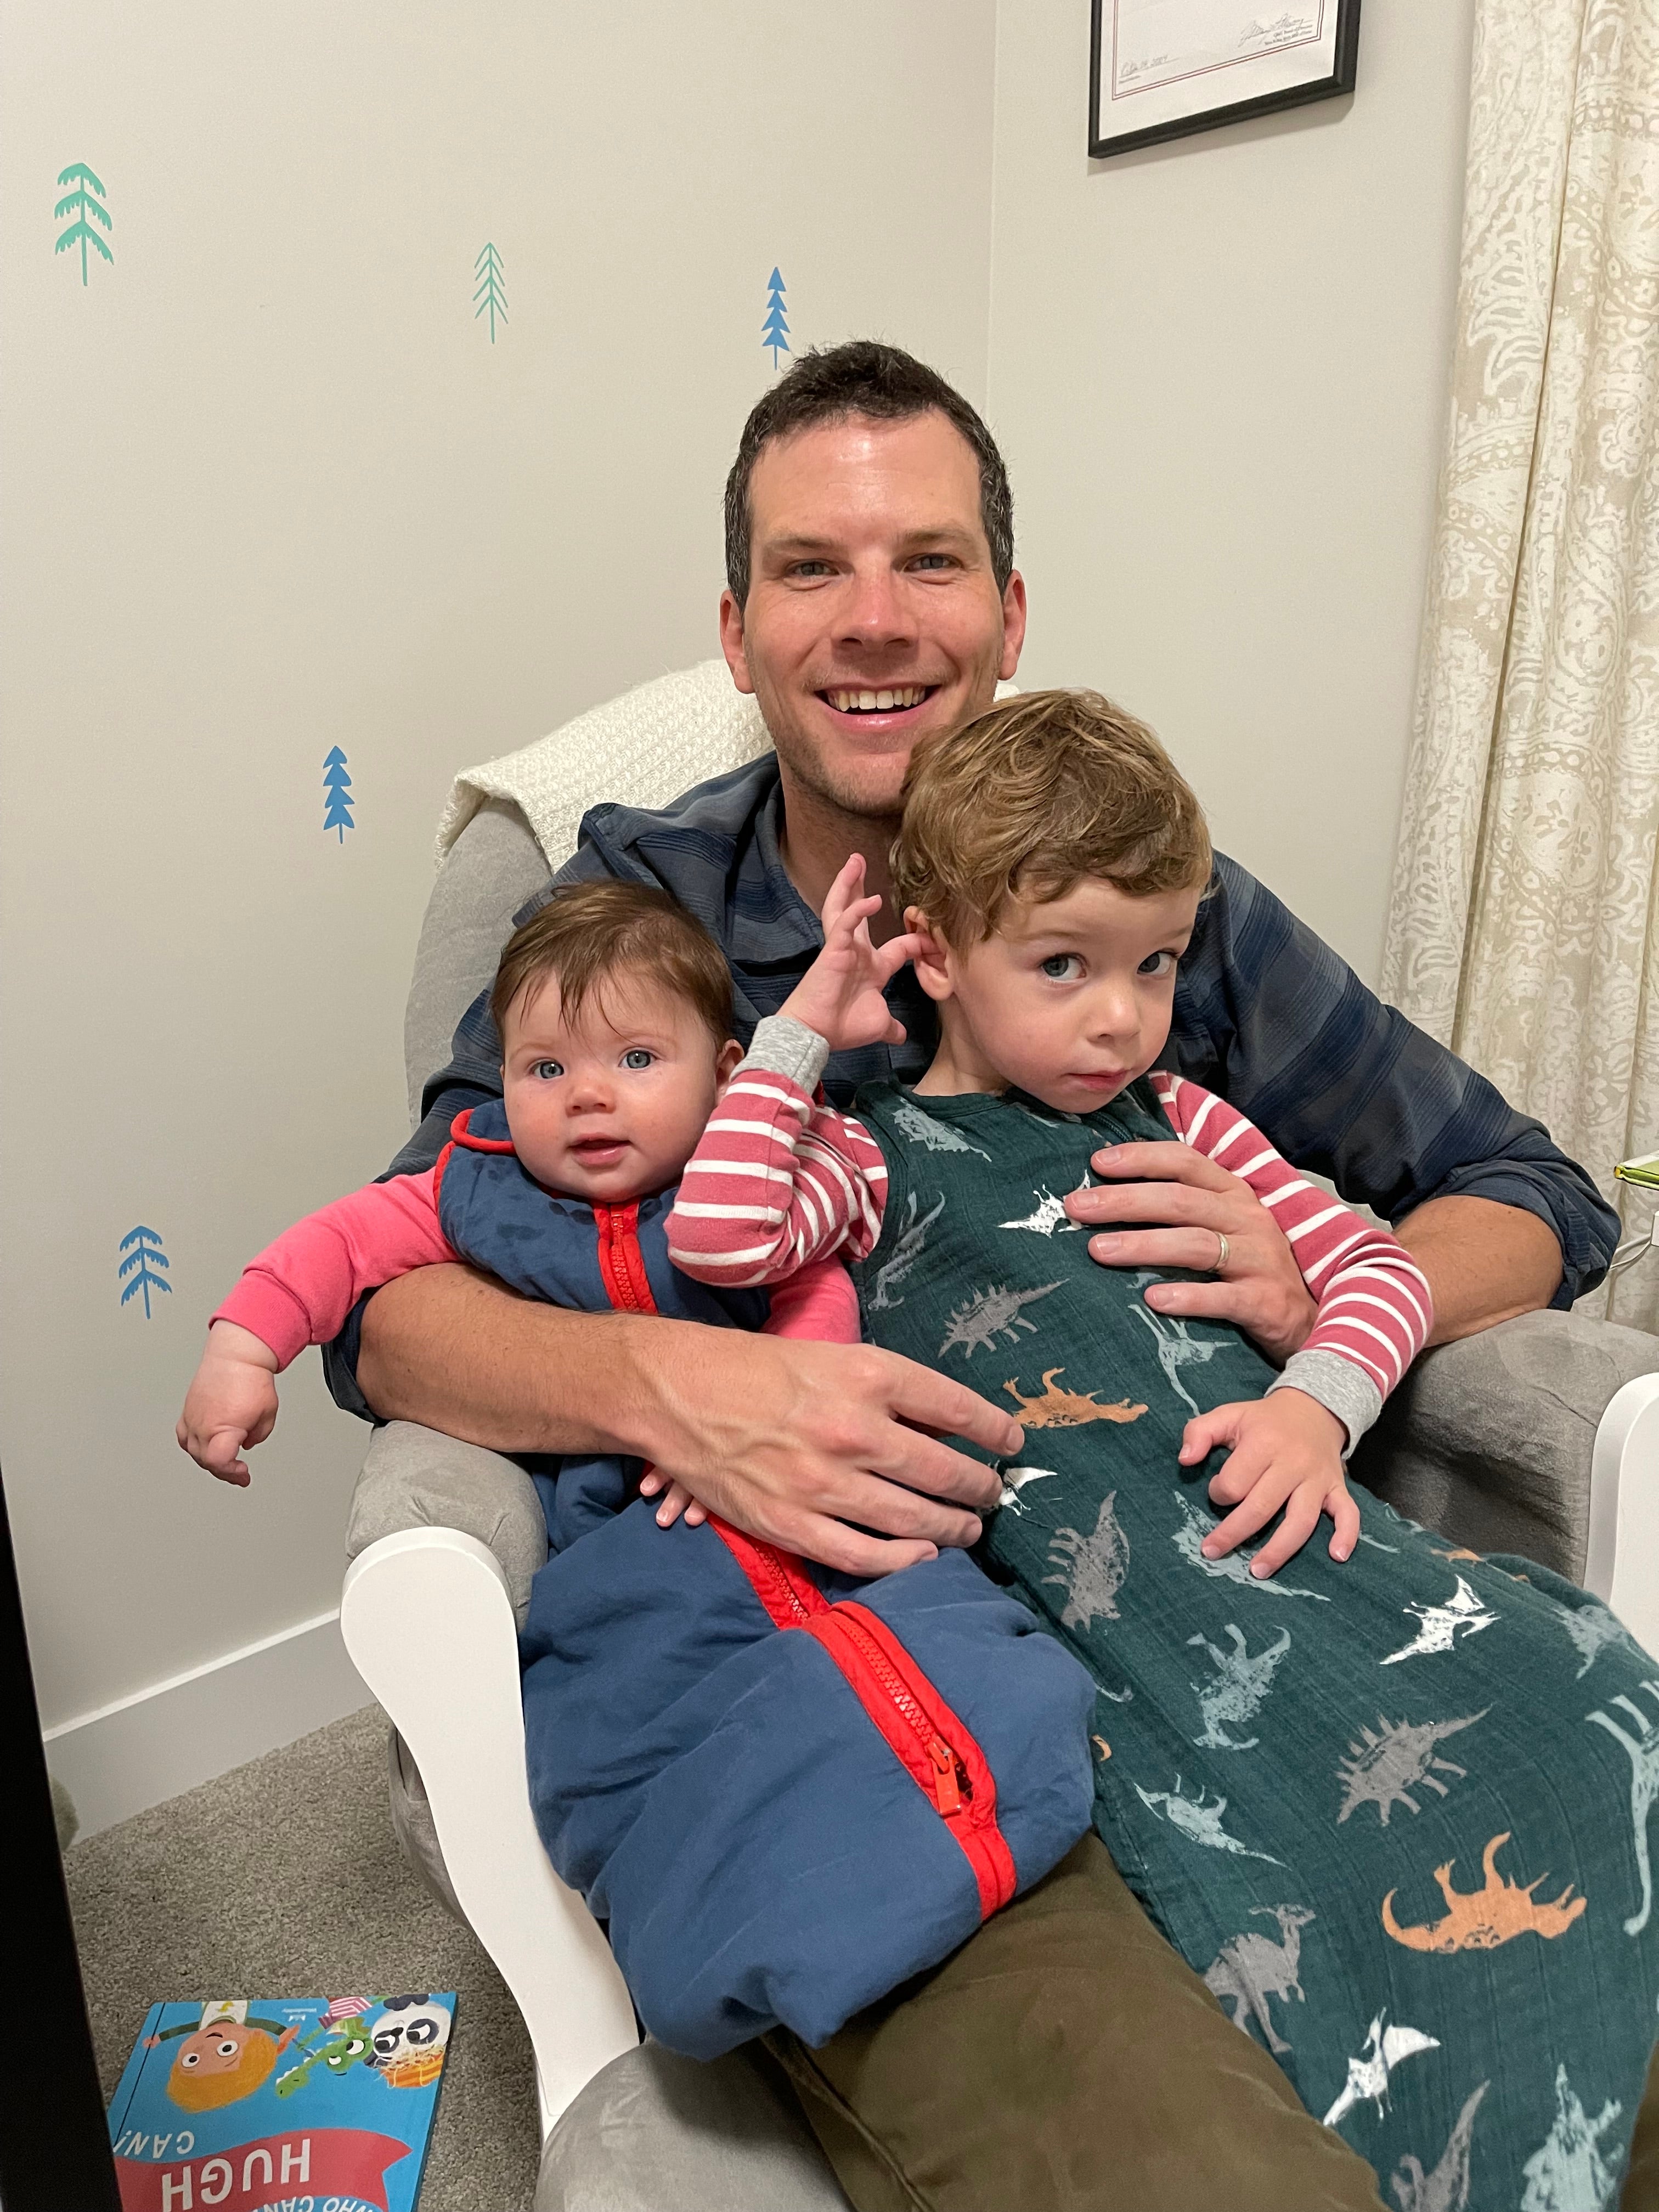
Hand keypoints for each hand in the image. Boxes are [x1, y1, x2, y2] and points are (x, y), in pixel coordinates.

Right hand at [177, 1321, 280, 1486]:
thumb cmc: (251, 1378)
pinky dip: (193, 1446)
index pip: (219, 1462)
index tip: (244, 1474)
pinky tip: (205, 1446)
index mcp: (221, 1428)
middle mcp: (202, 1425)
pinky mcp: (188, 1410)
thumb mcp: (268, 1413)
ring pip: (193, 1451)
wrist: (236, 1355)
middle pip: (206, 1461)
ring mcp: (191, 1418)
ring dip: (209, 1460)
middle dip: (224, 1470)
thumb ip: (258, 1436)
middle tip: (239, 1471)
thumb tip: (245, 1443)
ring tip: (225, 1459)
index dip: (232, 1473)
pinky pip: (184, 1436)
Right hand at [631, 1325, 1018, 1576]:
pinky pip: (865, 1556)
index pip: (957, 1409)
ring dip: (953, 1528)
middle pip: (945, 1471)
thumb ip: (886, 1388)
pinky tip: (924, 1557)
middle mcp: (854, 1429)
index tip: (1012, 1443)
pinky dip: (904, 1561)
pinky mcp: (793, 1523)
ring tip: (968, 1528)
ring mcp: (824, 1482)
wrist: (676, 1392)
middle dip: (979, 1488)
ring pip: (914, 1519)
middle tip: (991, 1494)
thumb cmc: (756, 1368)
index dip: (996, 1431)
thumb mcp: (830, 1355)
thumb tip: (945, 1421)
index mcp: (867, 1375)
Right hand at [778, 854, 923, 1054]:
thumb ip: (892, 1027)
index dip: (918, 941)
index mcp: (872, 967)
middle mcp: (858, 953)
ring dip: (849, 884)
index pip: (899, 946)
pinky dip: (857, 912)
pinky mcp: (833, 951)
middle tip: (860, 862)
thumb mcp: (879, 1025)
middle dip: (859, 887)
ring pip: (845, 908)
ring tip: (854, 861)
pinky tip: (872, 900)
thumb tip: (901, 1035)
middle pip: (858, 911)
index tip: (934, 937)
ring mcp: (844, 949)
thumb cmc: (843, 1027)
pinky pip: (844, 925)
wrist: (818, 1034)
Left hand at [1066, 1142, 1316, 1363]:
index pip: (1185, 1161)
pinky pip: (1225, 1297)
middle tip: (1077, 1207)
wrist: (1308, 1322)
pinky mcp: (1265, 1301)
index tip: (1097, 1163)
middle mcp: (1247, 1219)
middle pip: (1180, 1201)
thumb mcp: (1221, 1227)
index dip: (1142, 1158)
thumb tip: (1106, 1195)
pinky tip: (1155, 1300)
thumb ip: (1179, 1207)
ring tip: (1098, 1250)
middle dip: (1124, 1201)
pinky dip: (1189, 1297)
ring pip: (1197, 1245)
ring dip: (1144, 1245)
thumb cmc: (1249, 1269)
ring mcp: (1260, 1259)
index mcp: (1232, 1194)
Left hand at [1180, 1390, 1356, 1576]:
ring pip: (1301, 1520)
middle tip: (1212, 1553)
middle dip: (1233, 1533)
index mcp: (1263, 1443)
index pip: (1234, 1483)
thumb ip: (1199, 1432)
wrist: (1313, 1409)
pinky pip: (1349, 1513)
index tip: (1218, 1492)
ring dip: (1280, 1550)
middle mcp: (1293, 1463)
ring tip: (1258, 1571)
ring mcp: (1318, 1478)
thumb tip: (1184, 1460)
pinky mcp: (1338, 1488)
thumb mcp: (1228, 1414)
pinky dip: (1347, 1535)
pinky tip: (1337, 1556)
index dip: (1219, 1492)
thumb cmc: (1263, 1420)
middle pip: (1261, 1508)